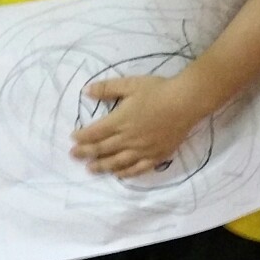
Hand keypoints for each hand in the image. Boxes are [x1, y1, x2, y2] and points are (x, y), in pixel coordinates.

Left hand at [72, 74, 207, 178]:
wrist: (186, 101)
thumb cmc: (158, 90)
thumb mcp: (130, 84)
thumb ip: (107, 88)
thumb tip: (86, 91)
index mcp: (119, 120)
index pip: (94, 132)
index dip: (82, 137)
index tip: (73, 138)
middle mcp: (128, 138)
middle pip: (102, 149)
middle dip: (85, 153)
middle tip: (74, 156)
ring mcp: (142, 149)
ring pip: (117, 162)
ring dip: (102, 166)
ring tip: (91, 169)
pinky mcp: (156, 155)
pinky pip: (138, 168)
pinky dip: (126, 173)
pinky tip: (119, 175)